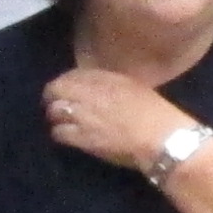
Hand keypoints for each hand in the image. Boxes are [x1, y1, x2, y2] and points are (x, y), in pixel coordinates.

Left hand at [45, 67, 186, 174]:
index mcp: (105, 79)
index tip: (67, 88)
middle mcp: (89, 94)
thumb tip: (95, 85)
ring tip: (60, 120)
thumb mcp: (134, 87)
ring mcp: (83, 116)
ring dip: (55, 115)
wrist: (161, 138)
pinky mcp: (81, 138)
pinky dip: (59, 132)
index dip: (66, 81)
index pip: (73, 74)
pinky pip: (58, 132)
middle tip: (54, 102)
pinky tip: (65, 135)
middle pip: (56, 89)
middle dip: (52, 95)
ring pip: (54, 111)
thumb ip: (111, 83)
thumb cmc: (155, 112)